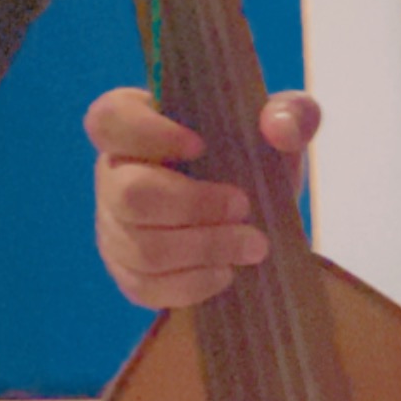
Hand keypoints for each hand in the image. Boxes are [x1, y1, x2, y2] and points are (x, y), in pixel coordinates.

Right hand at [84, 85, 320, 308]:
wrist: (258, 218)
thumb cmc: (254, 158)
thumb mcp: (282, 128)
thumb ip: (290, 114)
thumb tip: (278, 126)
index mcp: (137, 124)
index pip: (109, 120)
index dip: (146, 134)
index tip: (201, 146)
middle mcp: (114, 174)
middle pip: (129, 195)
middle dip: (195, 206)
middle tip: (244, 207)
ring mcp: (114, 226)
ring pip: (143, 248)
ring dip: (206, 249)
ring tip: (254, 245)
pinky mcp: (128, 271)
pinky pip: (147, 286)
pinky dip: (194, 284)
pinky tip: (226, 271)